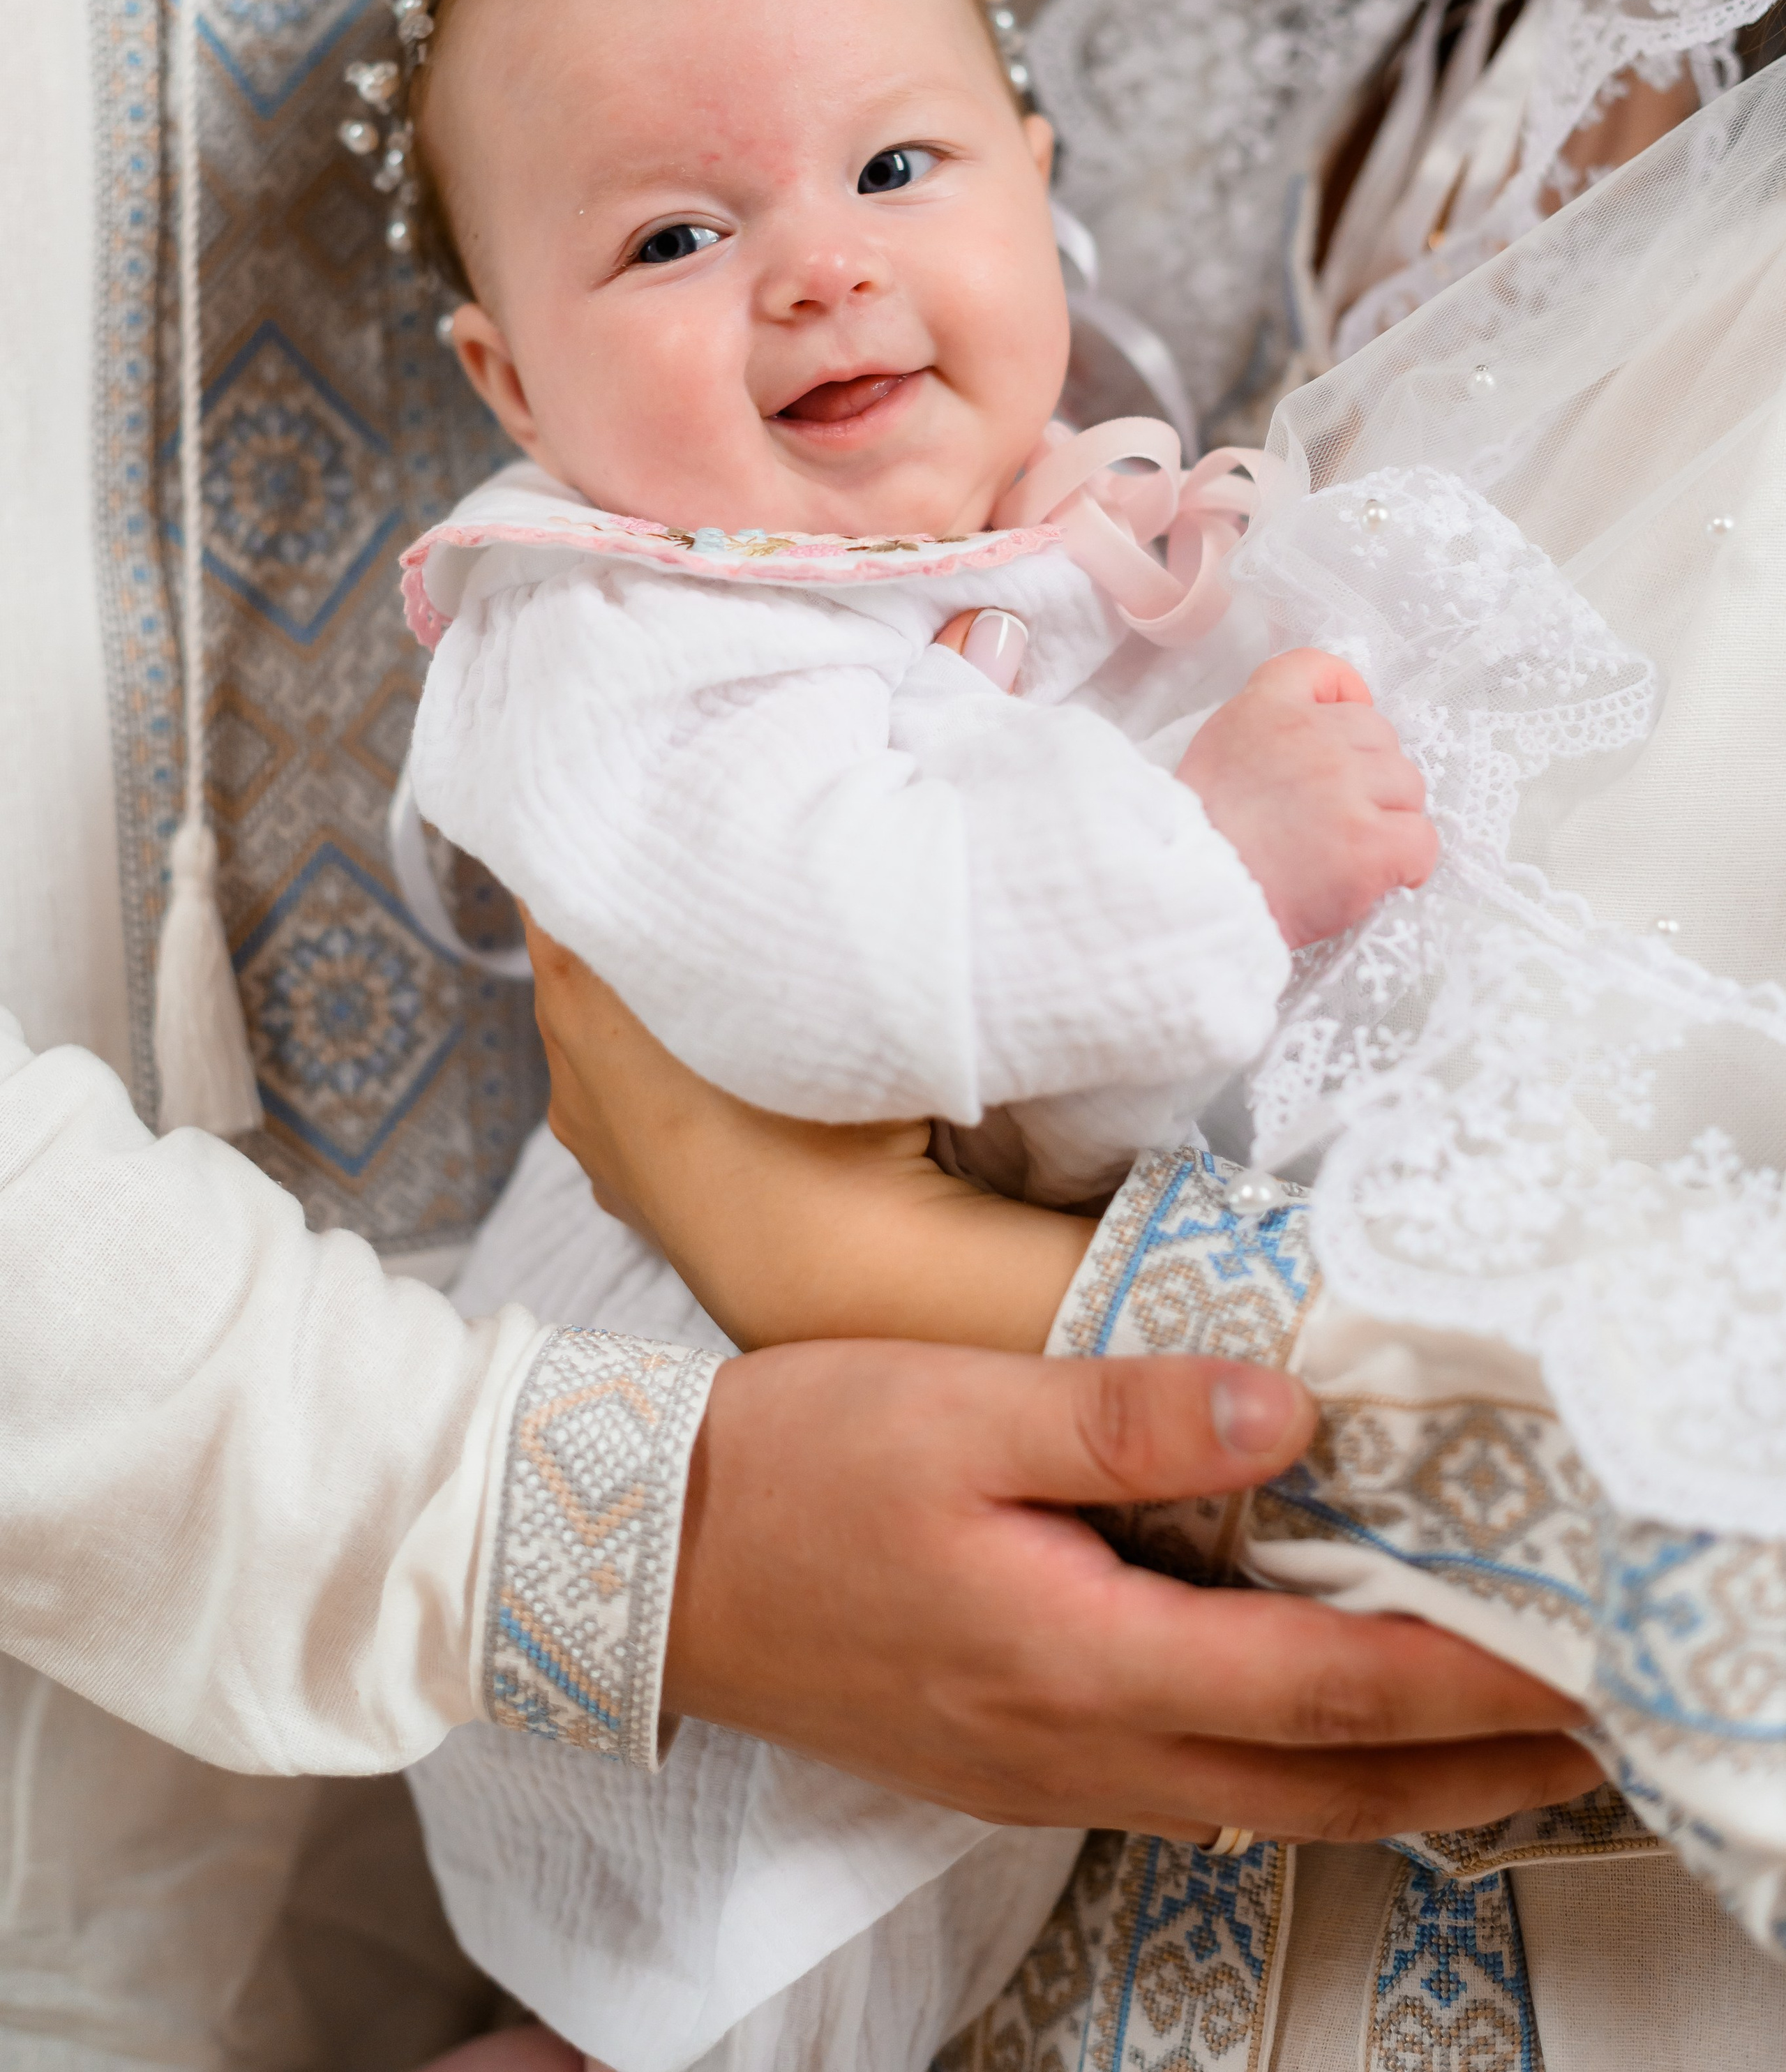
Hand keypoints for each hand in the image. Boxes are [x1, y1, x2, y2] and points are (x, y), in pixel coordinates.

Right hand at [528, 919, 1593, 1837]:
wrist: (635, 1562)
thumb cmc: (788, 1468)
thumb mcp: (955, 1406)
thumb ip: (1126, 1417)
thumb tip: (1285, 1413)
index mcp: (1073, 1656)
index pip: (1316, 1683)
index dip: (1454, 1678)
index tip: (1561, 1662)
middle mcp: (1072, 1745)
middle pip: (1313, 1784)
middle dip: (1460, 1771)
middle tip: (1578, 1741)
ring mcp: (1036, 1770)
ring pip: (1254, 1801)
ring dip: (1383, 1784)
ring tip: (1480, 1750)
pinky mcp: (1001, 1759)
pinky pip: (1182, 1790)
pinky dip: (1282, 1775)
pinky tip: (1303, 1735)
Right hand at [1178, 649, 1437, 947]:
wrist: (1192, 898)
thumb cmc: (1203, 837)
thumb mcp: (1216, 752)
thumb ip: (1263, 728)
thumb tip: (1322, 734)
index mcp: (1266, 710)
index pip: (1320, 668)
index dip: (1343, 696)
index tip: (1343, 733)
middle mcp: (1313, 738)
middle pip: (1380, 738)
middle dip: (1366, 777)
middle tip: (1329, 819)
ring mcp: (1346, 788)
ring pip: (1408, 787)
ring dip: (1388, 820)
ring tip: (1345, 852)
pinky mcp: (1370, 843)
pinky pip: (1422, 841)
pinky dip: (1408, 864)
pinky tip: (1375, 878)